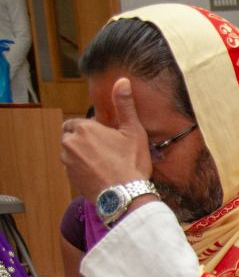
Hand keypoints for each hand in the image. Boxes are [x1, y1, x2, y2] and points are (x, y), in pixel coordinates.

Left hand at [60, 77, 151, 198]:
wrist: (126, 196)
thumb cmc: (131, 163)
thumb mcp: (133, 132)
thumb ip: (124, 105)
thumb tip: (122, 81)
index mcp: (84, 128)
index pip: (78, 123)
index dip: (93, 130)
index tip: (108, 139)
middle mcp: (70, 142)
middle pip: (72, 136)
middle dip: (84, 141)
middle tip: (106, 151)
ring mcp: (67, 161)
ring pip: (71, 152)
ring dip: (82, 154)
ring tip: (104, 164)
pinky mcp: (69, 177)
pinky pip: (73, 167)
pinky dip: (82, 168)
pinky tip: (100, 174)